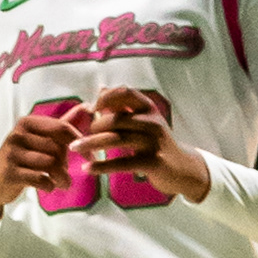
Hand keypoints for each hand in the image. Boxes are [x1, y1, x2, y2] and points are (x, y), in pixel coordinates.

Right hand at [0, 110, 77, 219]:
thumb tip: (88, 106)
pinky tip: (48, 186)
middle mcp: (18, 135)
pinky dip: (49, 185)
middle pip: (57, 148)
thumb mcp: (39, 138)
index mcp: (27, 123)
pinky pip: (40, 179)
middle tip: (65, 173)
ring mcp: (12, 154)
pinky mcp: (11, 173)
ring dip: (62, 177)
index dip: (79, 142)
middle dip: (66, 163)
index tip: (90, 156)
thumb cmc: (22, 158)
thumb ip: (62, 125)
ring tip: (63, 183)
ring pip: (51, 163)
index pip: (61, 127)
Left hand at [81, 85, 209, 201]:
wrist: (182, 169)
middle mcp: (153, 122)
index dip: (106, 97)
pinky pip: (121, 162)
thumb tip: (101, 88)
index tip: (92, 107)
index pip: (126, 92)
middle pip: (115, 119)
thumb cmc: (156, 143)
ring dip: (91, 144)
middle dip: (94, 126)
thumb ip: (124, 107)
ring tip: (74, 148)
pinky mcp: (152, 162)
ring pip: (115, 140)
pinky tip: (88, 168)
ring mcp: (153, 142)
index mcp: (150, 109)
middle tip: (80, 135)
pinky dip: (102, 166)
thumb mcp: (145, 121)